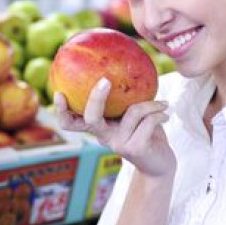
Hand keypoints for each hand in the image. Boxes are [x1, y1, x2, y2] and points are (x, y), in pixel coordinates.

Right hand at [54, 78, 175, 176]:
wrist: (160, 163)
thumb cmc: (145, 132)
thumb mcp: (133, 114)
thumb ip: (126, 98)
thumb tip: (127, 61)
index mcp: (99, 127)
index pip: (70, 123)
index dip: (61, 111)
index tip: (59, 93)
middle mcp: (104, 136)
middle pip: (91, 117)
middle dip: (96, 97)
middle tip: (105, 81)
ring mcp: (118, 144)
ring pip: (132, 112)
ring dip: (152, 104)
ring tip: (163, 104)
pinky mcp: (134, 148)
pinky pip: (148, 121)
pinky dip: (160, 114)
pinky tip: (166, 115)